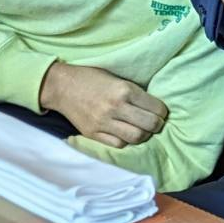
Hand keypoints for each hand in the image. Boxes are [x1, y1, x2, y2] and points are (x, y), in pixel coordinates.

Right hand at [38, 63, 168, 148]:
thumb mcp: (117, 77)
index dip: (162, 111)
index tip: (161, 112)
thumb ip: (134, 91)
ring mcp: (103, 122)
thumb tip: (154, 105)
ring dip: (143, 135)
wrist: (61, 86)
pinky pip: (118, 144)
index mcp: (124, 90)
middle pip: (150, 125)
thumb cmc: (91, 78)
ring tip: (142, 130)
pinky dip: (125, 141)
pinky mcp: (92, 133)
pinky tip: (125, 134)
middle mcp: (115, 107)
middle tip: (156, 123)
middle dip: (157, 125)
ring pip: (136, 137)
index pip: (156, 108)